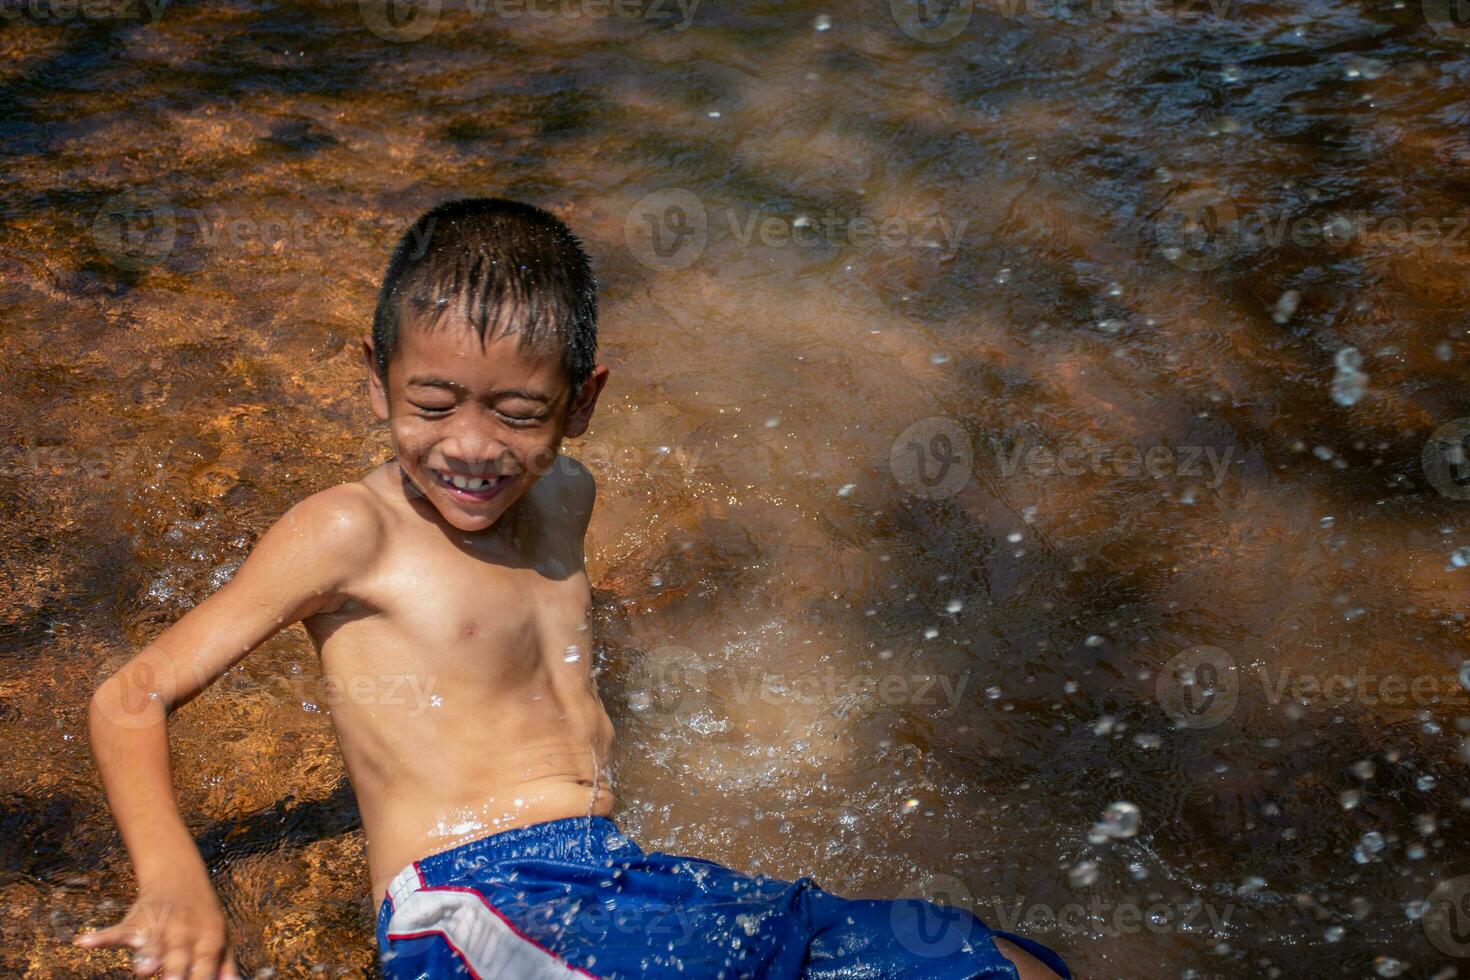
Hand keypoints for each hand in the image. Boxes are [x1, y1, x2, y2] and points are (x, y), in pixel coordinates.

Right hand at [73, 883, 240, 979]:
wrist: (180, 877)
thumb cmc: (202, 917)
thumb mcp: (220, 938)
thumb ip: (223, 966)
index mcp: (208, 938)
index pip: (206, 964)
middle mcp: (184, 932)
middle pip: (179, 955)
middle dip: (175, 970)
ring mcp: (158, 926)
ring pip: (151, 943)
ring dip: (147, 955)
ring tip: (142, 970)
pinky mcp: (134, 921)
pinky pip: (116, 931)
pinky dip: (101, 937)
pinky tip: (84, 943)